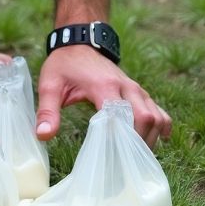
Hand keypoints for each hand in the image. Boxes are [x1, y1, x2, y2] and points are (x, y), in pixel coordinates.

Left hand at [35, 46, 171, 149]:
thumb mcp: (49, 85)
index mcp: (104, 86)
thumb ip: (47, 111)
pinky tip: (157, 140)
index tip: (110, 158)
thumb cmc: (63, 65)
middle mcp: (125, 86)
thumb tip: (43, 136)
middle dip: (138, 143)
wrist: (79, 42)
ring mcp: (135, 88)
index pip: (121, 117)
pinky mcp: (139, 91)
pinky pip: (159, 111)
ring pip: (156, 116)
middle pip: (145, 118)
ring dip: (150, 138)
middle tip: (124, 163)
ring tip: (134, 158)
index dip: (118, 139)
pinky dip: (161, 126)